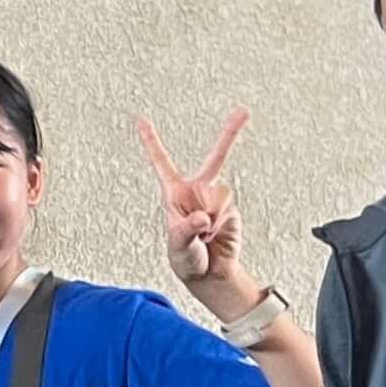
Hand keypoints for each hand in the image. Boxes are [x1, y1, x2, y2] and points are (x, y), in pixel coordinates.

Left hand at [136, 110, 248, 286]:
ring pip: (221, 195)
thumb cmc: (186, 259)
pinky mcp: (231, 210)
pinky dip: (222, 223)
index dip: (152, 141)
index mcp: (174, 194)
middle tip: (243, 111)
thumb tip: (202, 216)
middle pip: (215, 157)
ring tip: (204, 233)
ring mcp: (216, 200)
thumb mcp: (178, 245)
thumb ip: (188, 229)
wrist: (209, 274)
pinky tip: (216, 234)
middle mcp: (197, 192)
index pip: (162, 162)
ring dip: (213, 216)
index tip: (142, 120)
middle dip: (230, 134)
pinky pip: (228, 210)